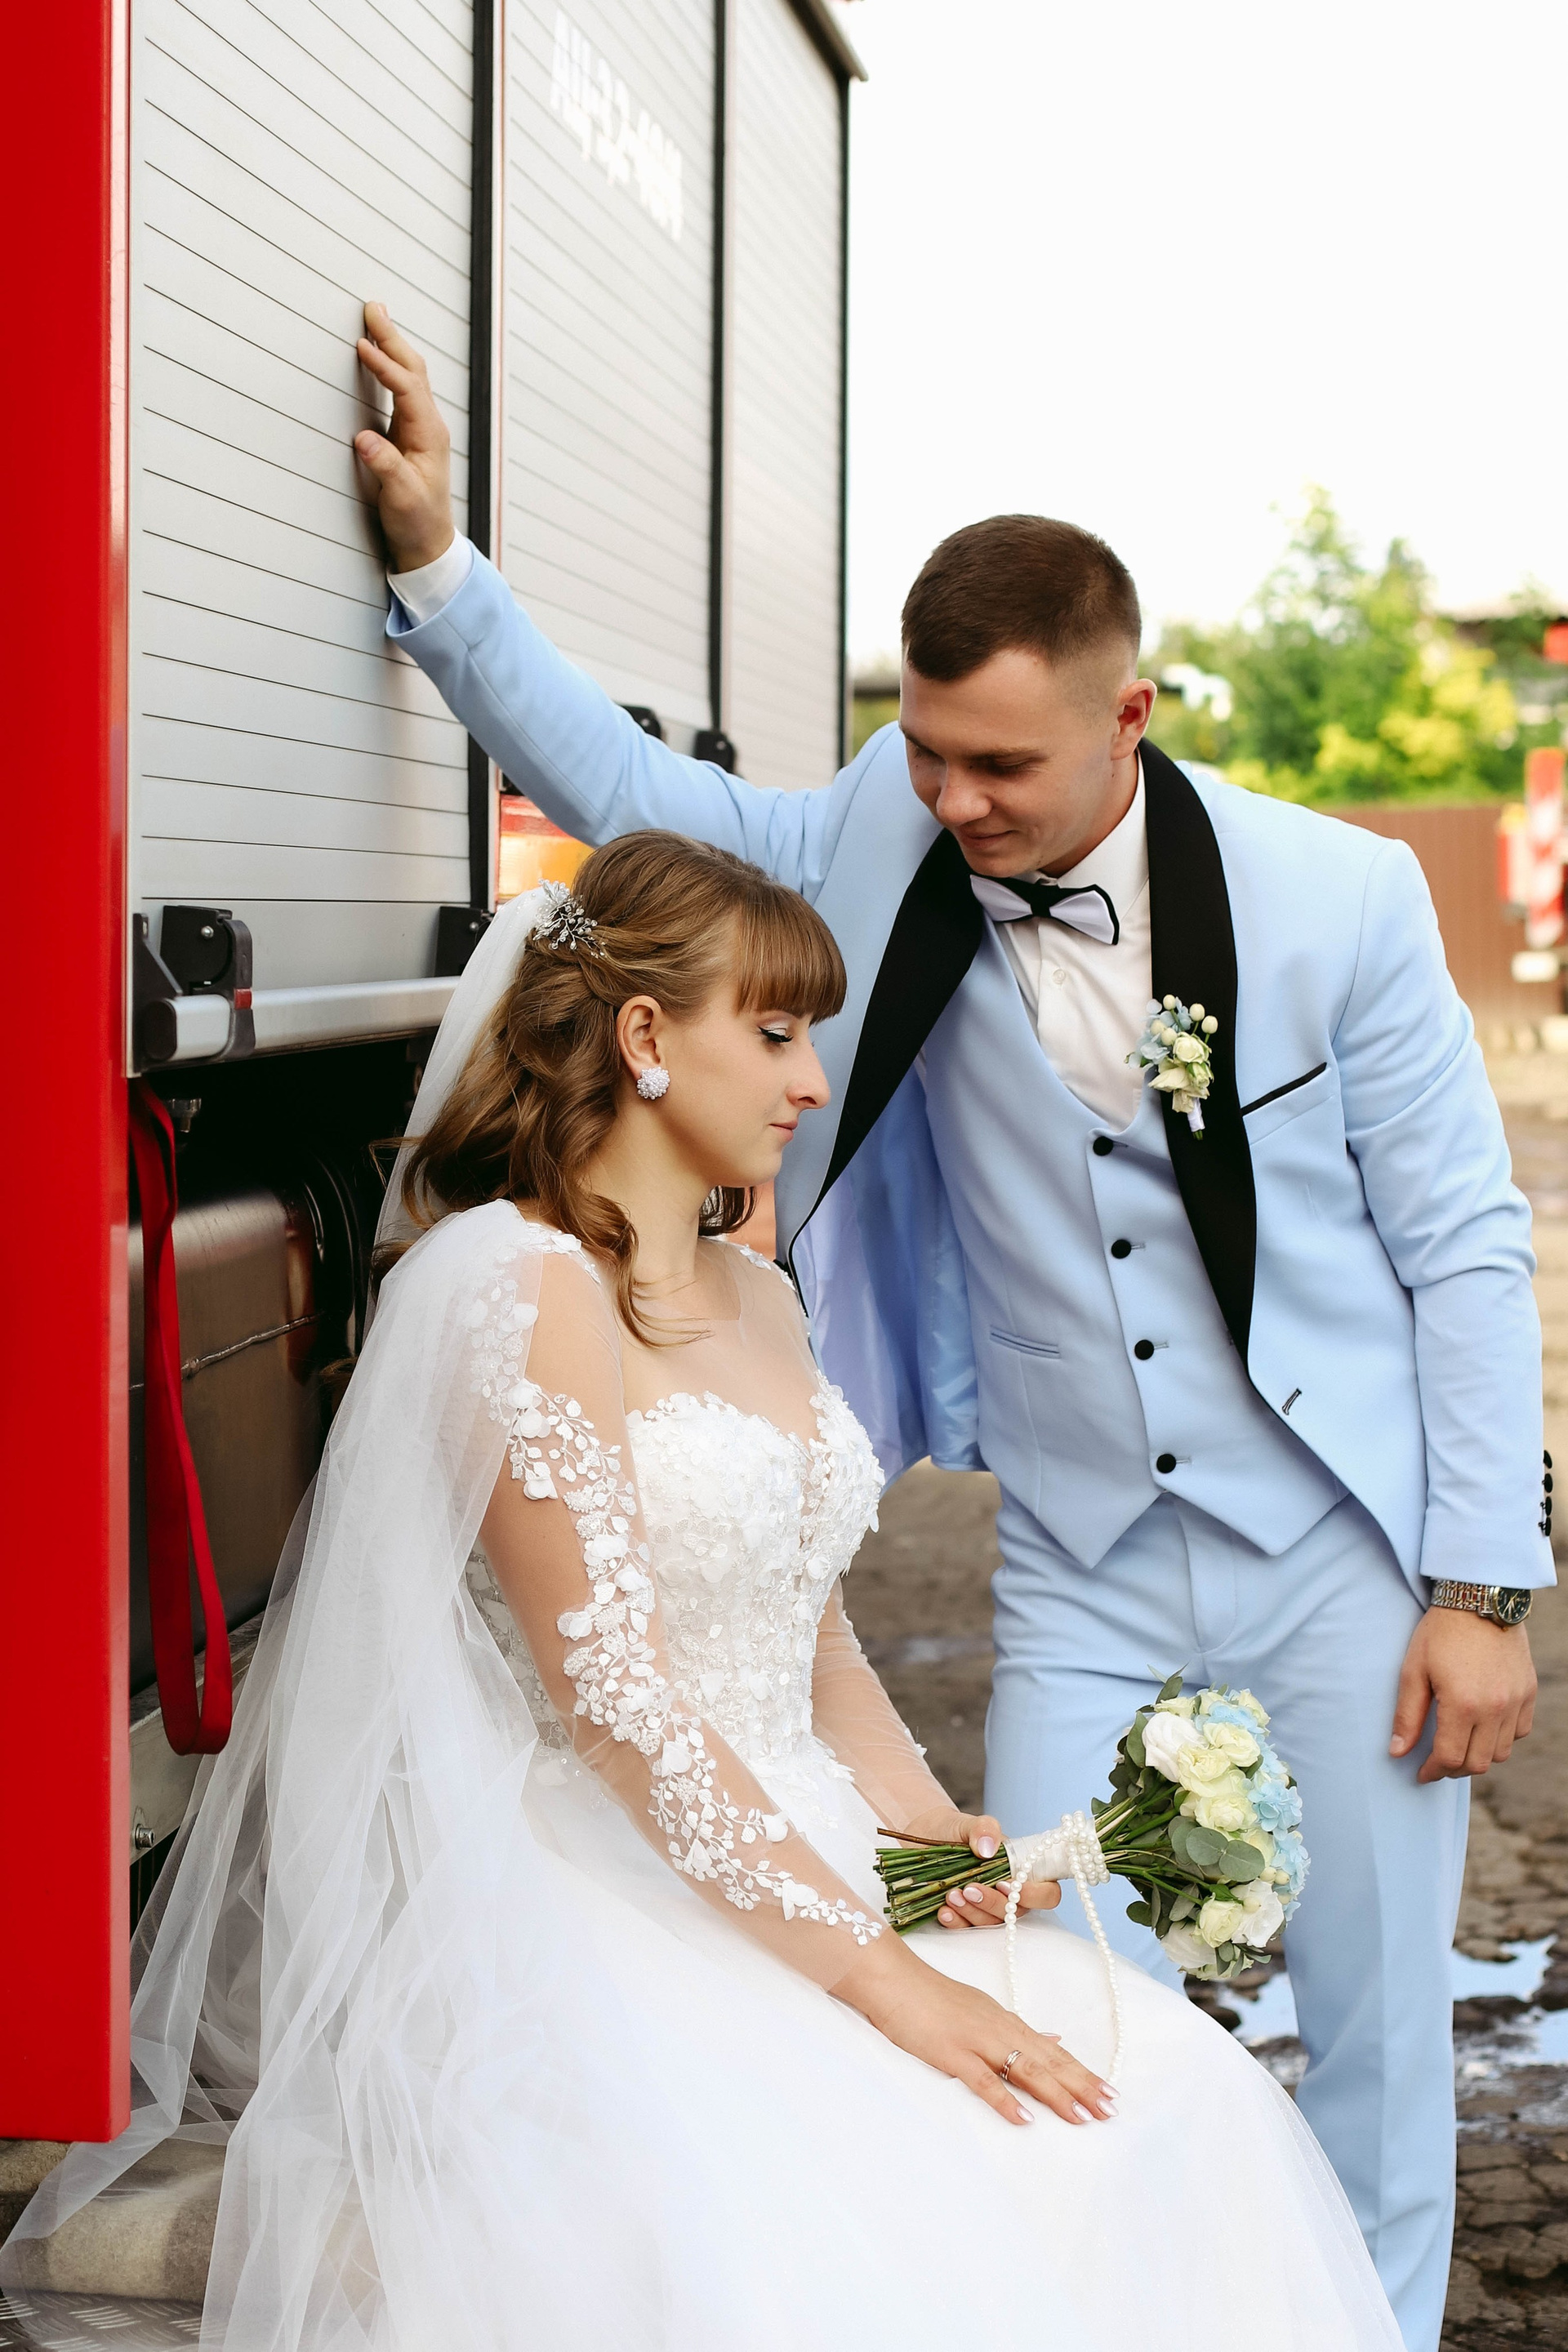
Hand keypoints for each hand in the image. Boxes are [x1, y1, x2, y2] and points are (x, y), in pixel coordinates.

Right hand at [352, 303, 455, 572]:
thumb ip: (385, 467)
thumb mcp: (401, 498)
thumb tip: (364, 438)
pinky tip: (380, 354)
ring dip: (392, 345)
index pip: (407, 389)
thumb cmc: (417, 521)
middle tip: (372, 308)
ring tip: (375, 318)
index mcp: (429, 436)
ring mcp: (421, 427)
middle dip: (392, 338)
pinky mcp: (411, 433)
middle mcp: (429, 426)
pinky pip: (403, 388)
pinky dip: (390, 365)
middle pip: (413, 370)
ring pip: (410, 375)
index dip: (384, 365)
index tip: (363, 346)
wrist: (429, 542)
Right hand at [834, 1931, 1114, 2127]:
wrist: (894, 1978)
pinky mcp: (952, 2053)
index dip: (1082, 2073)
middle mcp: (1000, 2030)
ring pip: (1025, 2069)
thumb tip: (1054, 2039)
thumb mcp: (983, 2008)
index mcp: (1007, 2022)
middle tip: (1111, 2110)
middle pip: (1048, 2061)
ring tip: (1082, 2117)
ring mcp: (977, 2041)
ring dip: (1055, 2094)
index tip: (1110, 2093)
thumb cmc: (933, 1996)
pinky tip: (1023, 2118)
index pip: (1053, 2052)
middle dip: (1082, 2087)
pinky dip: (1005, 2099)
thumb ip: (1017, 2028)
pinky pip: (983, 2080)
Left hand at [896, 1806, 1061, 1930]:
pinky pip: (966, 1931)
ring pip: (991, 1924)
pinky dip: (956, 1923)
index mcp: (1020, 1870)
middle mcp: (1007, 1893)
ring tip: (951, 1895)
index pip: (1046, 1893)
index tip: (1006, 1884)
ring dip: (973, 1913)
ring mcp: (986, 1908)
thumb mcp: (967, 1822)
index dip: (1034, 1895)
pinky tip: (943, 1912)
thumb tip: (988, 1849)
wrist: (923, 1838)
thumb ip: (984, 1828)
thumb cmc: (954, 1830)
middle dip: (994, 1903)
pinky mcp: (964, 1918)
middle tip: (970, 1889)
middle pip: (1017, 1913)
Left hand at [1390, 1605, 1536, 1782]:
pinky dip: (1502, 1738)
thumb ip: (1407, 1715)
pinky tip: (1483, 1727)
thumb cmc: (1440, 1632)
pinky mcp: (1529, 1691)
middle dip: (1454, 1769)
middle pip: (1478, 1762)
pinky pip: (1520, 1731)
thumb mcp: (1413, 1670)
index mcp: (1463, 1705)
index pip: (1450, 1759)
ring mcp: (1516, 1701)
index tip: (1422, 1773)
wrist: (1478, 1598)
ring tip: (1460, 1745)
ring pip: (1502, 1752)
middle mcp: (1495, 1709)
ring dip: (1479, 1755)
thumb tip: (1398, 1752)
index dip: (1433, 1772)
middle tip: (1437, 1763)